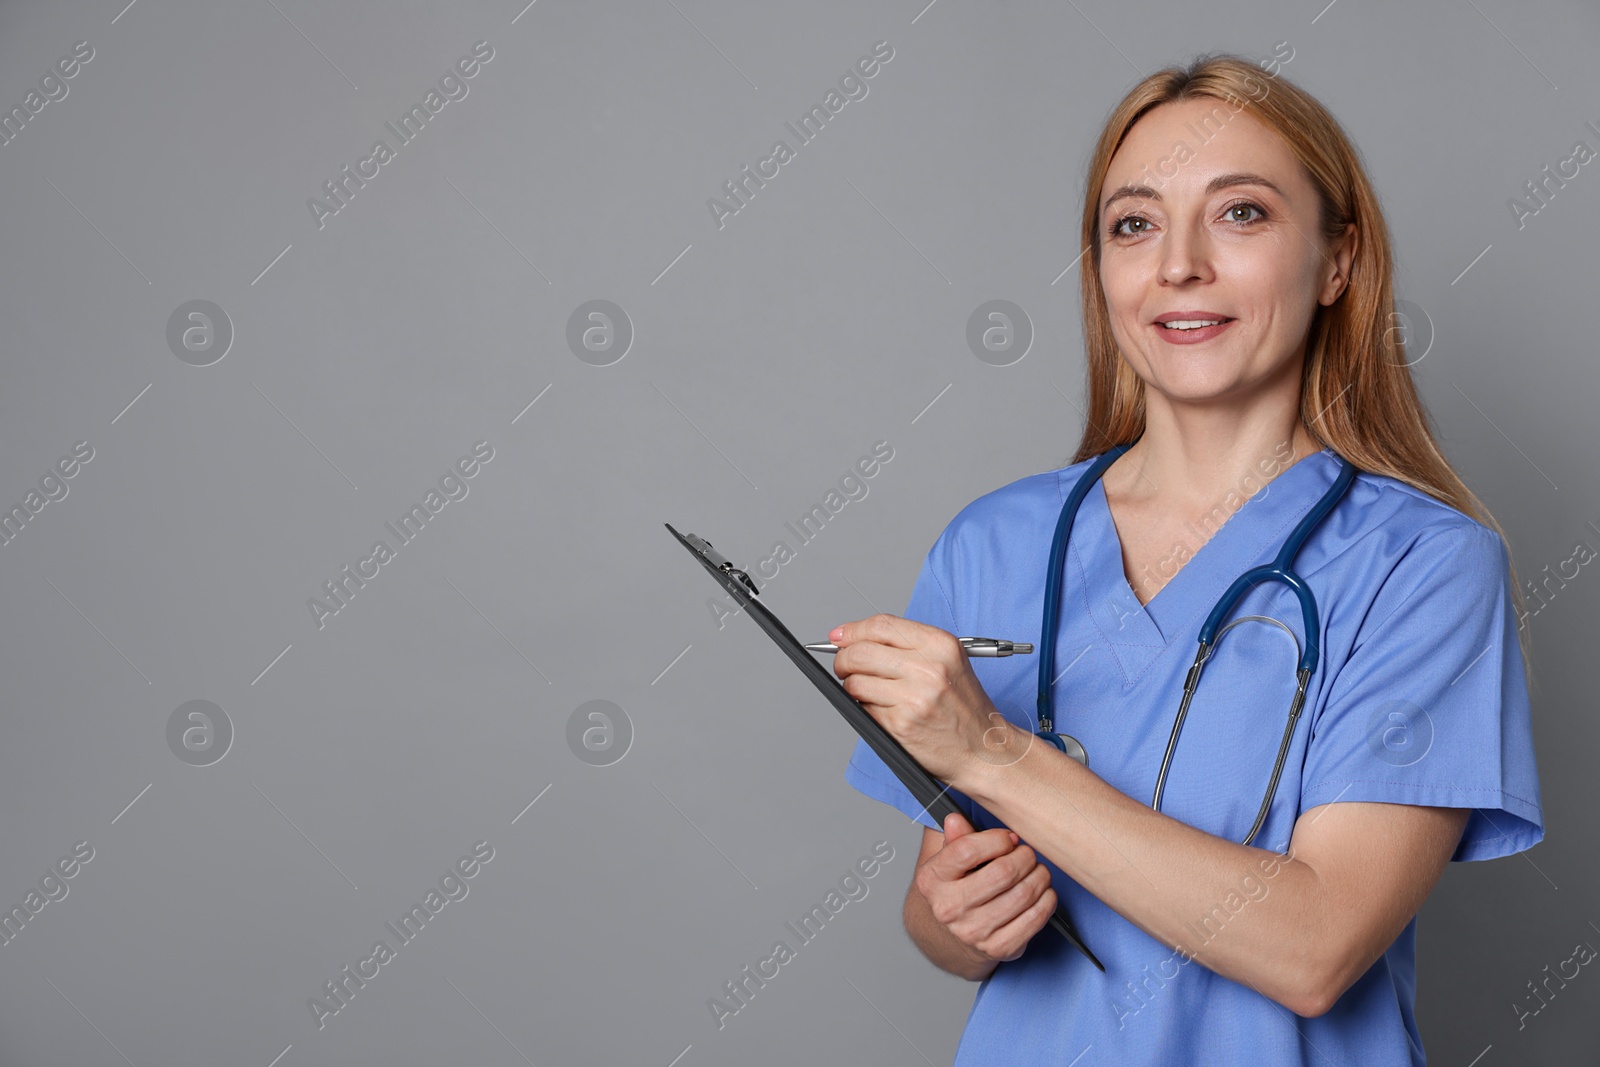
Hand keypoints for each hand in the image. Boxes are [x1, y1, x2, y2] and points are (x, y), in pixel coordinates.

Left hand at [828, 613, 1030, 785]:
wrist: (984, 750)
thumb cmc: (963, 707)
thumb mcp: (946, 662)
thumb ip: (905, 646)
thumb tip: (851, 638)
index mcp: (940, 645)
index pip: (881, 625)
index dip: (852, 630)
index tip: (839, 637)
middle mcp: (928, 668)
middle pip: (860, 652)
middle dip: (843, 660)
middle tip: (844, 668)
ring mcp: (914, 697)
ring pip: (855, 682)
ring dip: (852, 688)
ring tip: (869, 693)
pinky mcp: (901, 724)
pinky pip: (863, 710)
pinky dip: (866, 710)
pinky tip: (885, 712)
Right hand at [916, 811, 1057, 964]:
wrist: (952, 936)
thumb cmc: (955, 888)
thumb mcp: (946, 858)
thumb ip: (954, 837)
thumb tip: (956, 820)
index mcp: (932, 880)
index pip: (968, 850)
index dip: (997, 839)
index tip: (1008, 838)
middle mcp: (949, 908)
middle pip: (1003, 872)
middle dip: (1024, 857)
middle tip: (1027, 854)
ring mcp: (974, 932)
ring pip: (1023, 894)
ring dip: (1040, 876)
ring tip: (1037, 870)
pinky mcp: (998, 948)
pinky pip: (1035, 919)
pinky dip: (1047, 900)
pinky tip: (1042, 892)